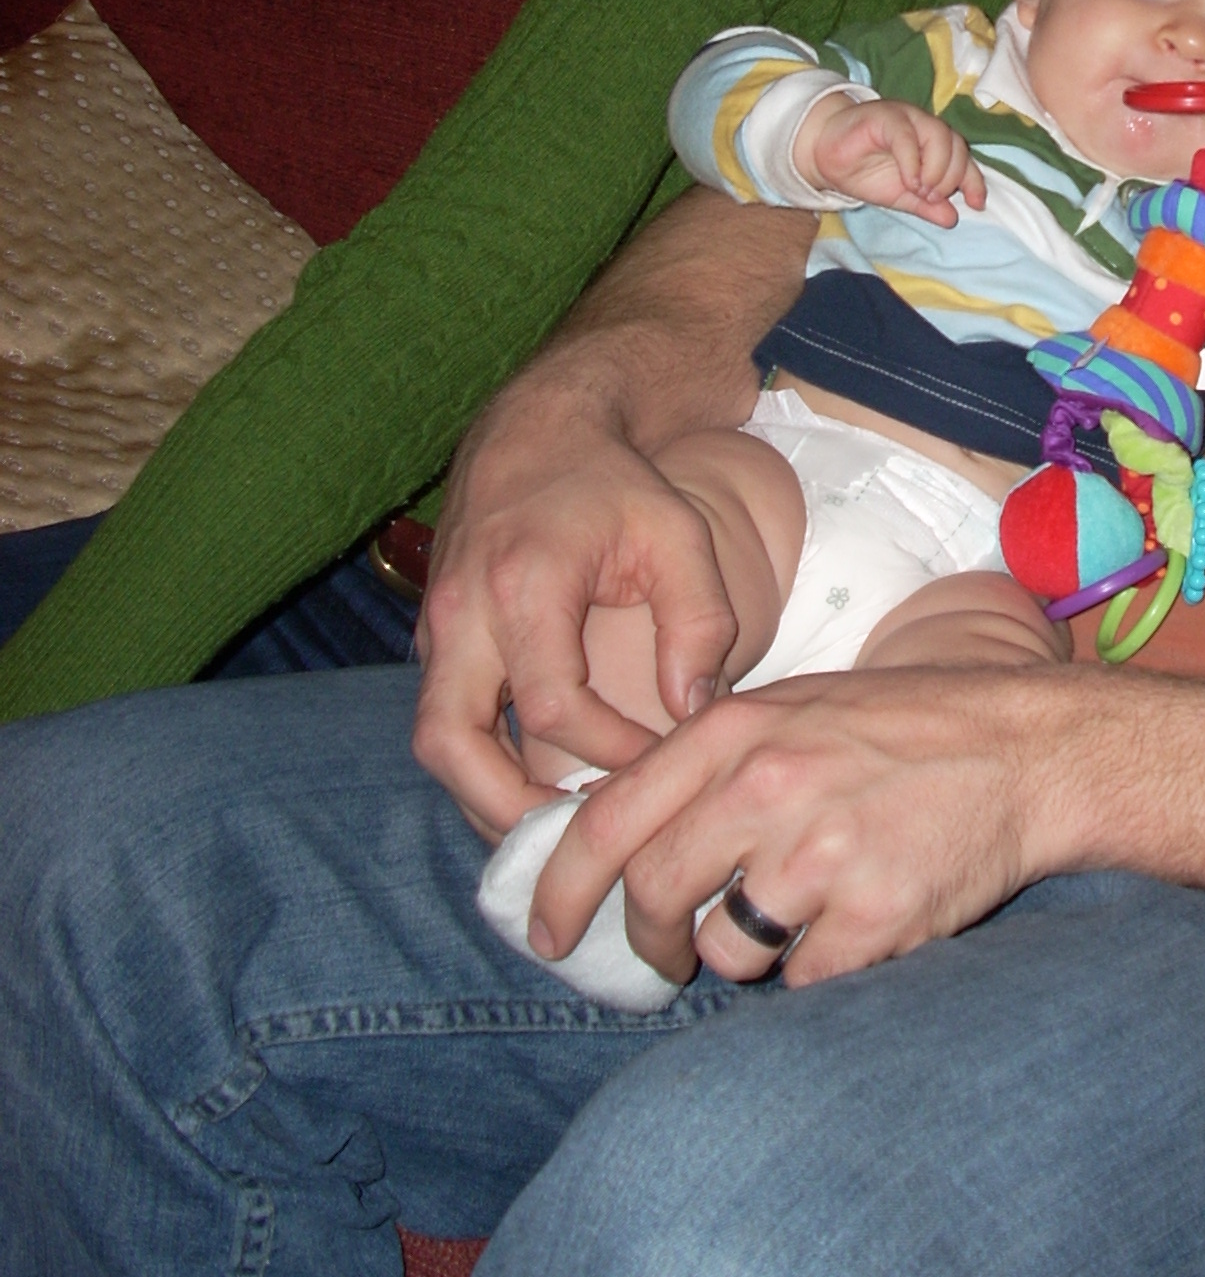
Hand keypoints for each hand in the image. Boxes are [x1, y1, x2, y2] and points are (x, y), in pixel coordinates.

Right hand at [413, 401, 744, 841]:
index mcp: (524, 585)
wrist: (536, 430)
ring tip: (553, 834)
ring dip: (483, 797)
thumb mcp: (677, 531)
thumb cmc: (613, 483)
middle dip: (507, 809)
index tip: (659, 765)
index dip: (610, 753)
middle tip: (573, 845)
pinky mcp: (435, 639)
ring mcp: (437, 628)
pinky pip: (443, 719)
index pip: (554, 706)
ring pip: (433, 742)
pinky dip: (480, 765)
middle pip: (451, 744)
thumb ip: (699, 619)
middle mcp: (461, 613)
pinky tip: (537, 790)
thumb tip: (691, 710)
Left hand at [523, 664, 1060, 989]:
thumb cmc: (902, 729)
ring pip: (727, 950)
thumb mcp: (791, 709)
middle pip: (651, 896)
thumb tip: (621, 842)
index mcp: (733, 732)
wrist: (1025, 749)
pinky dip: (820, 969)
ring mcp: (820, 856)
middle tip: (671, 955)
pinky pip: (805, 982)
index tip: (545, 933)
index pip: (604, 821)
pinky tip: (860, 922)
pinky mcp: (874, 918)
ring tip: (804, 911)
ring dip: (748, 952)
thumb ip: (707, 764)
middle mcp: (765, 789)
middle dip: (651, 942)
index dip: (560, 888)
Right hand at [800, 92, 988, 226]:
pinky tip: (909, 181)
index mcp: (934, 144)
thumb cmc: (865, 172)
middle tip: (932, 197)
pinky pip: (907, 135)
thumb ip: (926, 206)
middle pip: (957, 145)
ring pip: (939, 135)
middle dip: (950, 177)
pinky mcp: (884, 116)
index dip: (974, 181)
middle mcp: (925, 126)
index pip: (964, 159)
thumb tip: (952, 219)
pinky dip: (913, 161)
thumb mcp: (901, 197)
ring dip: (936, 168)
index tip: (977, 204)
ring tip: (920, 190)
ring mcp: (906, 118)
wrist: (825, 156)